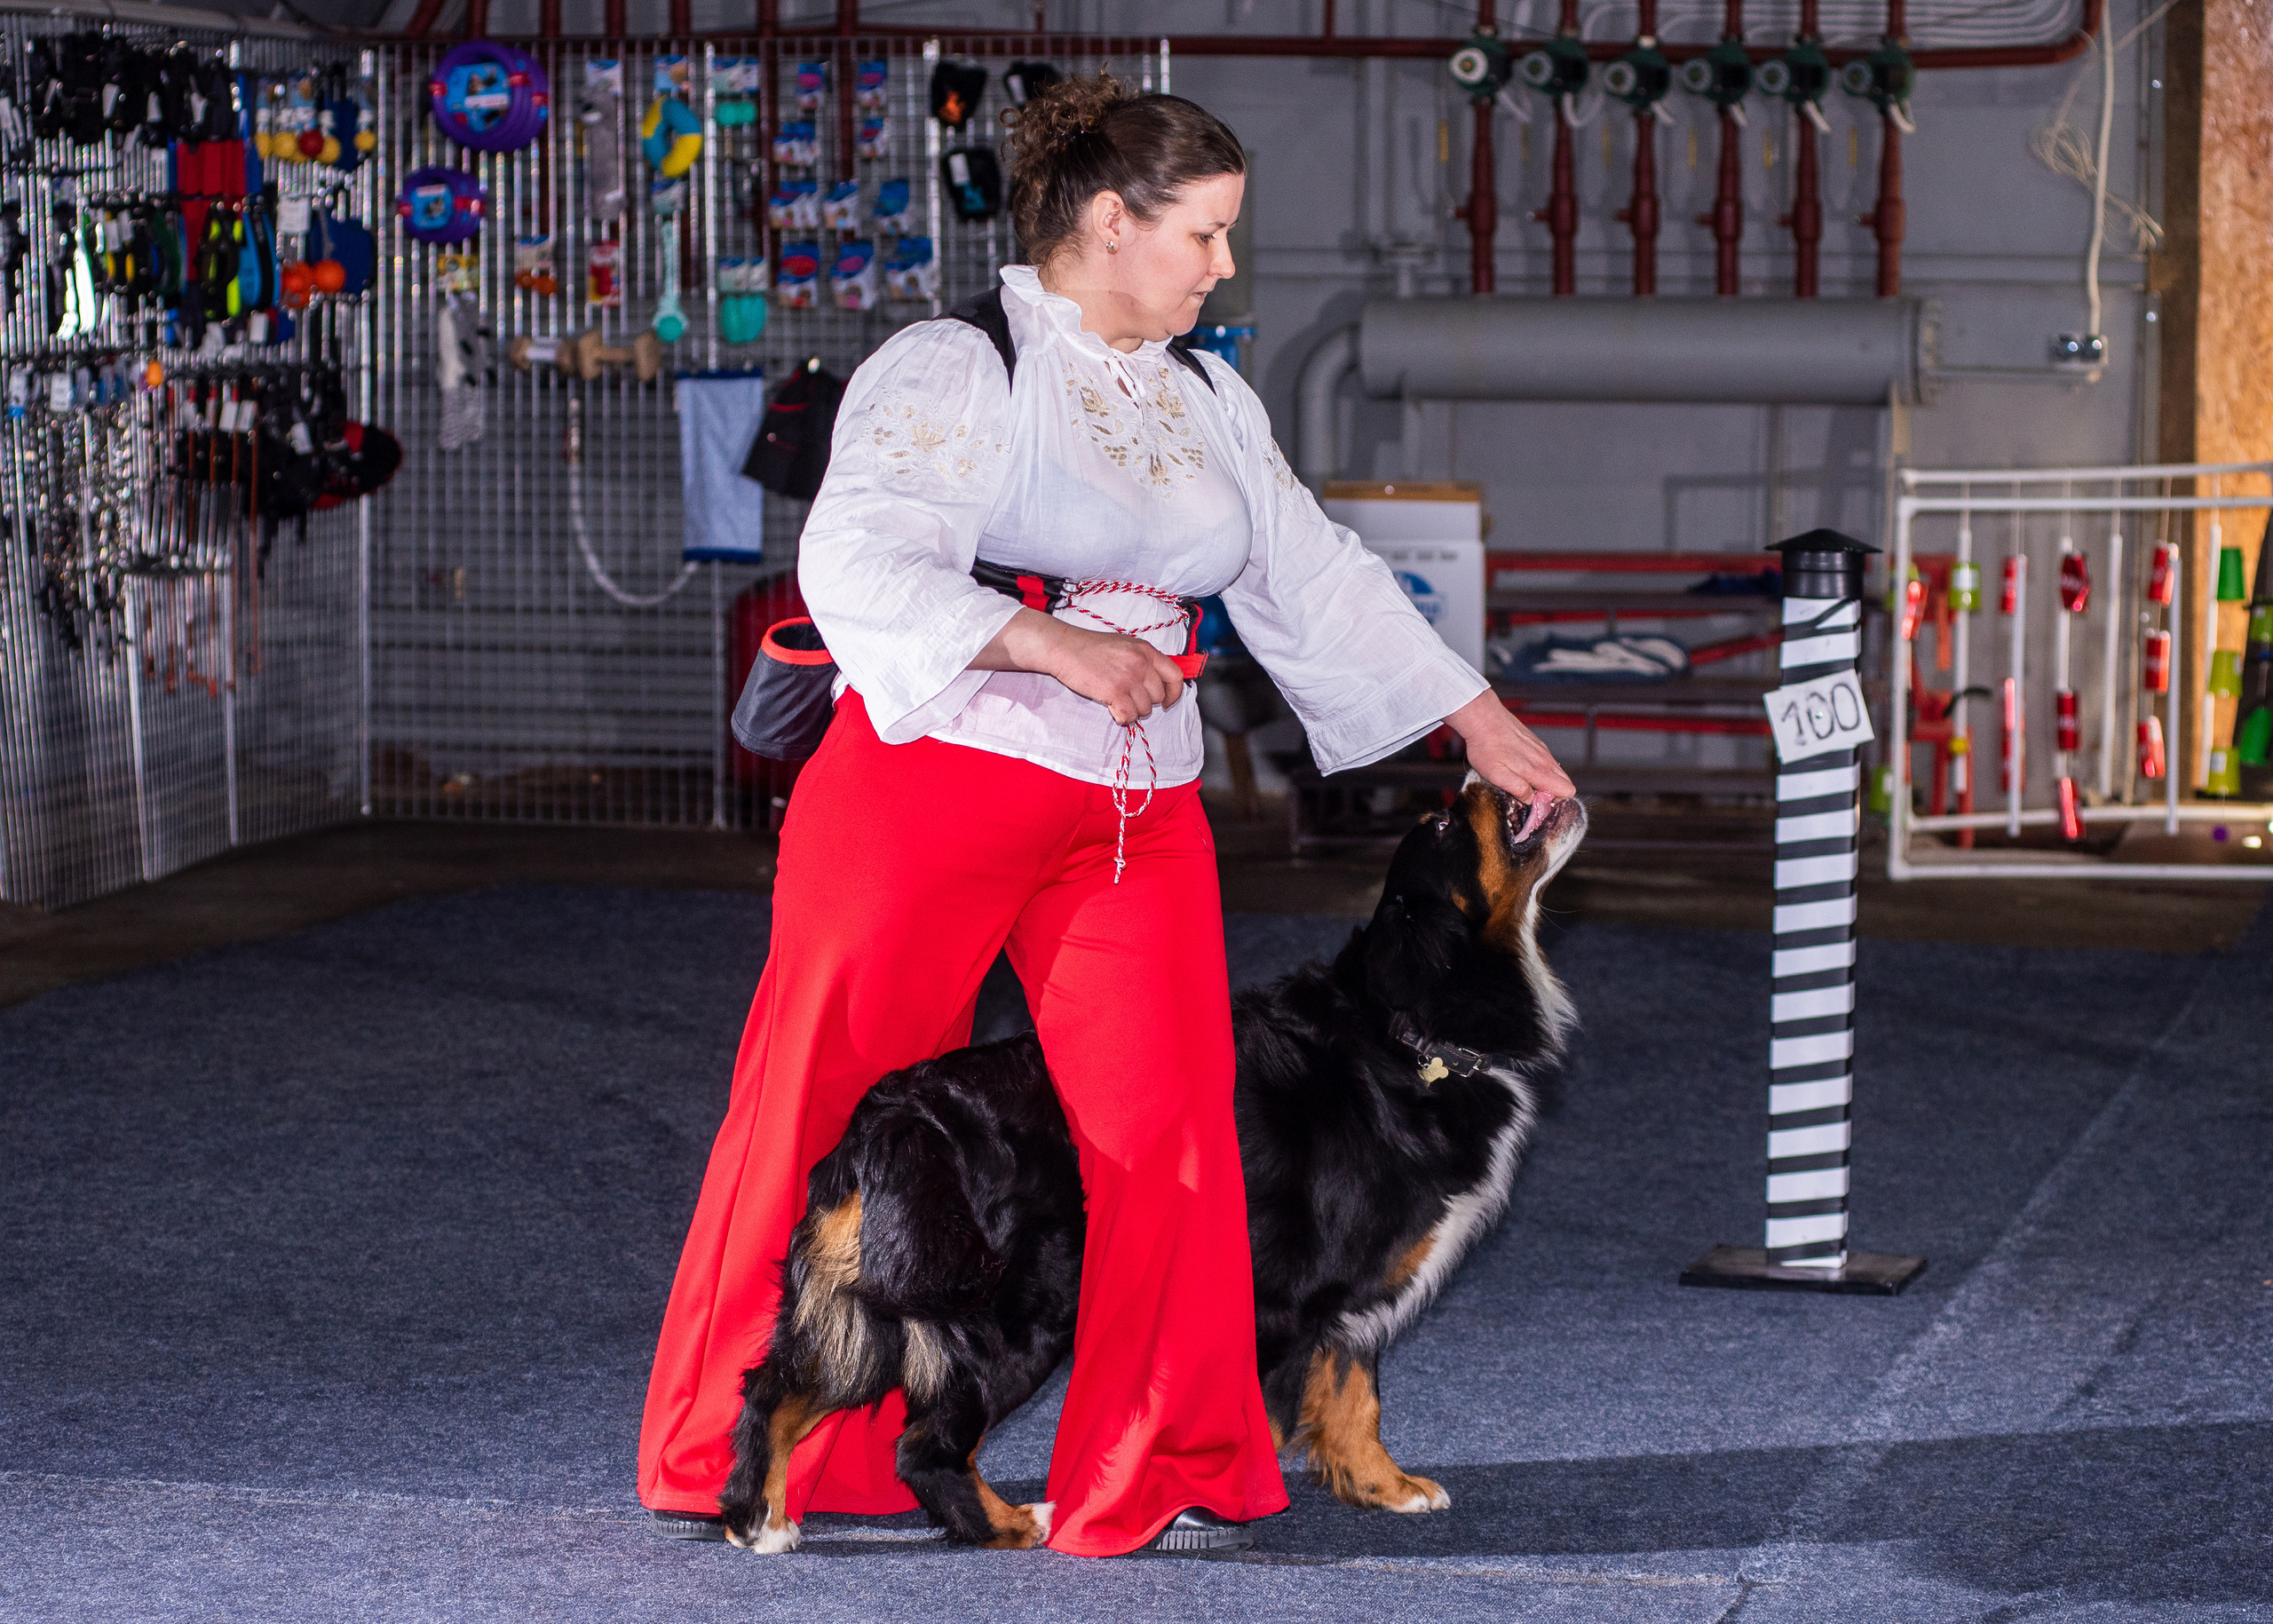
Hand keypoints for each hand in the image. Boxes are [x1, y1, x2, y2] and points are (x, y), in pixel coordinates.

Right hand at [970, 608, 1186, 724]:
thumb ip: (1143, 660)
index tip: (1166, 701)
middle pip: (1158, 696)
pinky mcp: (1114, 691)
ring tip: (1117, 701)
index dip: (1173, 693)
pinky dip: (1121, 717)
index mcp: (1146, 650)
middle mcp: (1141, 662)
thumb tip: (1157, 681)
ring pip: (1144, 708)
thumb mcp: (1125, 645)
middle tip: (1129, 699)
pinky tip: (1112, 708)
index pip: (1175, 676)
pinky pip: (1129, 715)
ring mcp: (1128, 677)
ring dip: (1132, 710)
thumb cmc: (1090, 648)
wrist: (1065, 648)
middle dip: (1145, 702)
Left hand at [1446, 690, 1575, 801]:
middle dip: (1551, 794)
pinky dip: (1539, 770)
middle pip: (1565, 783)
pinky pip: (1547, 763)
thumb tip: (1531, 799)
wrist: (1483, 719)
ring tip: (1521, 780)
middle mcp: (1545, 759)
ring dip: (1544, 782)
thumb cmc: (1486, 746)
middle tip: (1529, 794)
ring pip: (1556, 773)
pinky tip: (1519, 768)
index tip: (1536, 802)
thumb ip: (1517, 789)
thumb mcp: (1496, 775)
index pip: (1568, 791)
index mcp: (1538, 770)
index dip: (1554, 802)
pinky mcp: (1536, 744)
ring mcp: (1542, 751)